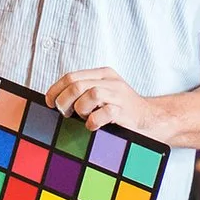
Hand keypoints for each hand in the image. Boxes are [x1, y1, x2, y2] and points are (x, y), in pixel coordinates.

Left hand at [46, 67, 163, 136]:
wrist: (149, 118)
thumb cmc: (120, 109)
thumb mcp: (102, 94)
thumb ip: (83, 93)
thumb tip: (54, 100)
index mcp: (102, 74)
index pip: (71, 76)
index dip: (55, 90)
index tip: (49, 102)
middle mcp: (110, 81)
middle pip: (77, 85)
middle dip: (64, 101)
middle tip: (64, 114)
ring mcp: (118, 95)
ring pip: (90, 94)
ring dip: (80, 109)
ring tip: (84, 117)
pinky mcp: (124, 111)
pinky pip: (104, 113)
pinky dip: (93, 121)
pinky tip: (93, 125)